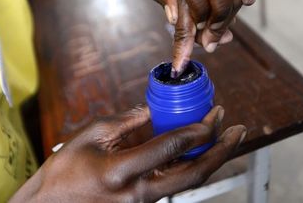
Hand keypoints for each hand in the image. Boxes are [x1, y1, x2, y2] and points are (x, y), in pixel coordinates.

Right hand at [10, 105, 245, 202]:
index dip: (198, 128)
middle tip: (237, 131)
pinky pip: (173, 185)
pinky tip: (197, 150)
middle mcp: (139, 193)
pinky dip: (190, 166)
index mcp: (122, 171)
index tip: (214, 114)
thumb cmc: (65, 172)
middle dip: (221, 151)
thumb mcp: (91, 135)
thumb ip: (126, 121)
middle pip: (194, 174)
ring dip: (211, 159)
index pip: (172, 146)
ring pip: (188, 183)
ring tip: (225, 139)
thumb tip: (153, 110)